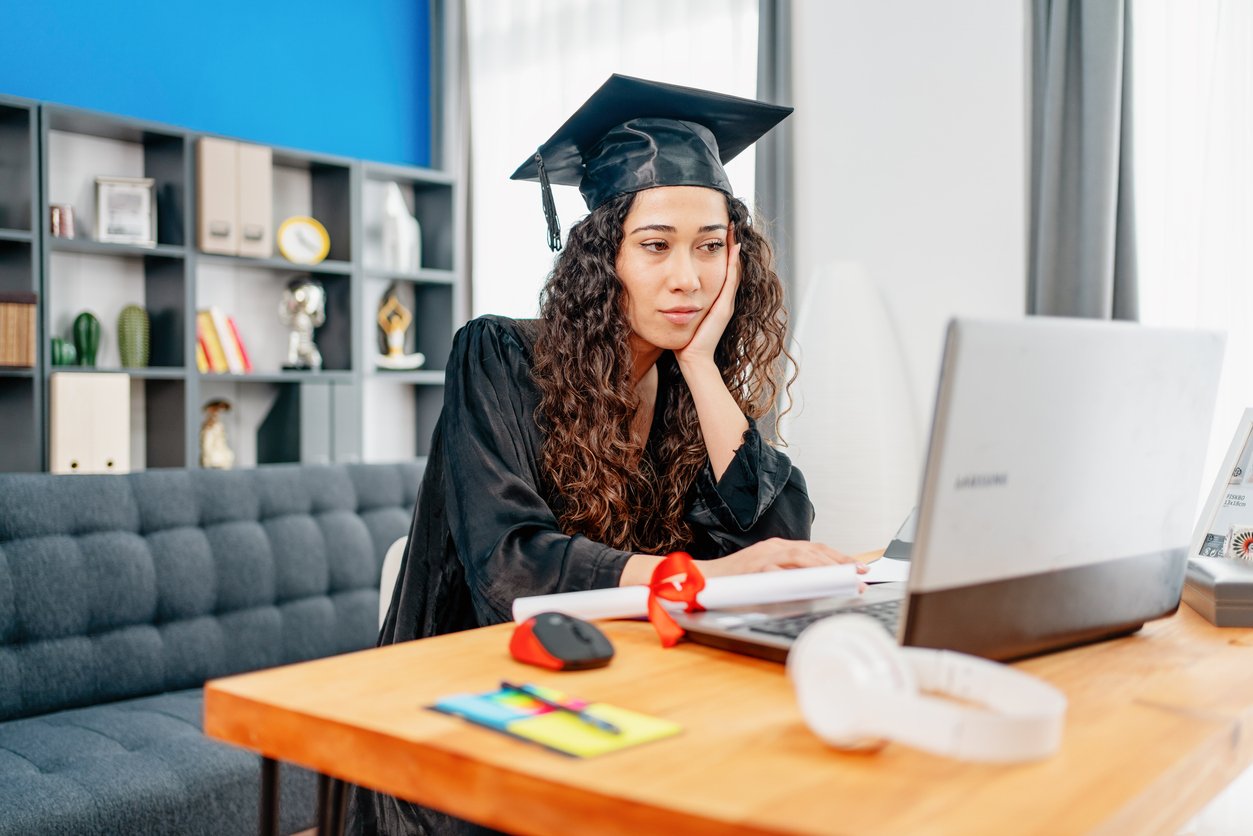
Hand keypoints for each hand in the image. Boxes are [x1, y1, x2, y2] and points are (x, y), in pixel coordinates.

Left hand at [675, 223, 739, 366]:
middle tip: (729, 222)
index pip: (718, 268)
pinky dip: (732, 263)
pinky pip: (730, 279)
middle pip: (729, 265)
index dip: (718, 250)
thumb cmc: (683, 340)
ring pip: (732, 269)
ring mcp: (725, 302)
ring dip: (732, 248)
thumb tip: (666, 289)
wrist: (692, 358)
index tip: (716, 230)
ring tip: (732, 228)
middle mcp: (722, 298)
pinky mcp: (724, 306)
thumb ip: (677, 303)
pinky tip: (732, 247)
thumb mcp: (679, 314)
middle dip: (728, 244)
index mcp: (712, 299)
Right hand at [699, 538, 868, 578]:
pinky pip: (781, 570)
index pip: (815, 548)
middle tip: (859, 573)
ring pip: (801, 556)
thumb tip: (819, 586)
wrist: (707, 578)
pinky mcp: (755, 567)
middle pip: (813, 550)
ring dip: (826, 567)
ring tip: (843, 577)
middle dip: (839, 562)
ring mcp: (765, 555)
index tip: (857, 567)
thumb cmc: (737, 580)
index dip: (838, 557)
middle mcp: (774, 547)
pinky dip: (799, 576)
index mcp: (779, 547)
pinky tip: (813, 583)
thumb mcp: (768, 573)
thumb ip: (789, 575)